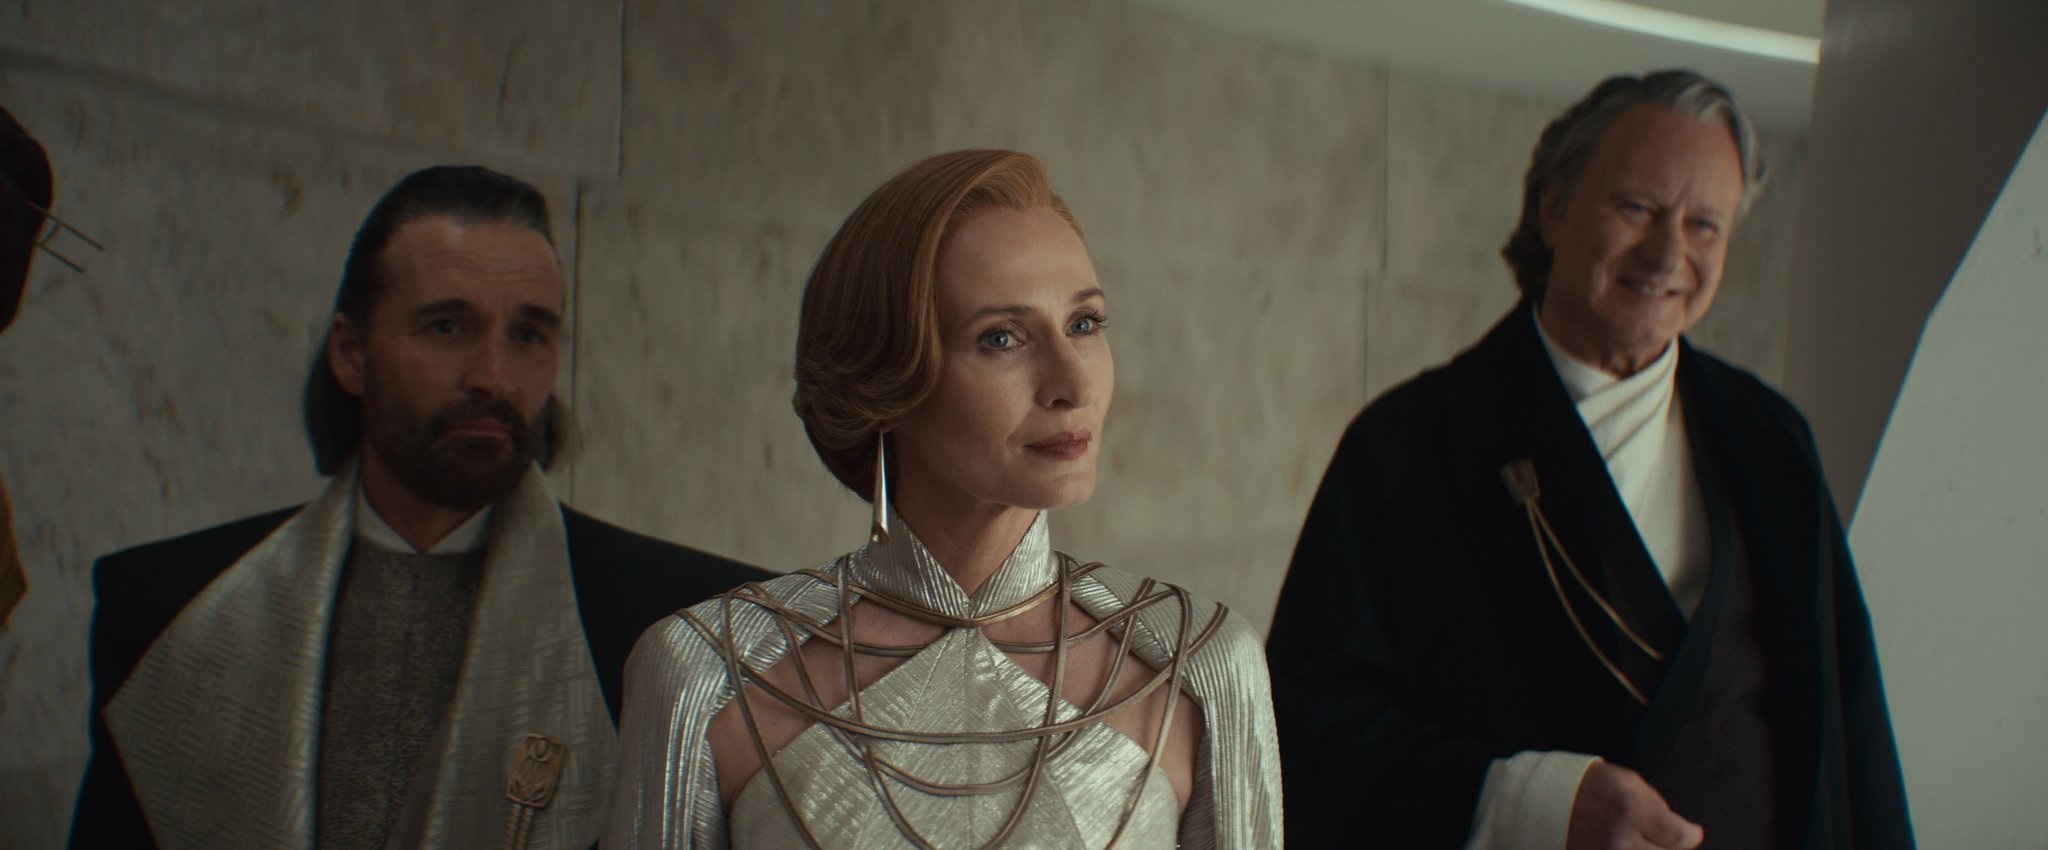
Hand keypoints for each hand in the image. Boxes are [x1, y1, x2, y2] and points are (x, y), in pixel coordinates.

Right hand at [1565, 761, 1702, 849]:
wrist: (1543, 798)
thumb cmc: (1588, 784)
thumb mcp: (1627, 781)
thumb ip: (1657, 805)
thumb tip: (1683, 830)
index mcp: (1632, 809)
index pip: (1680, 837)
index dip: (1691, 835)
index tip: (1693, 832)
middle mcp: (1621, 838)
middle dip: (1672, 846)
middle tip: (1669, 837)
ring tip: (1648, 841)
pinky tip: (1632, 845)